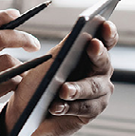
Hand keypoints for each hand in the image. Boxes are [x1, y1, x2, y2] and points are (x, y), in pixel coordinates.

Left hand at [3, 20, 117, 135]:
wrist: (27, 111)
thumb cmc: (39, 82)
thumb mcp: (49, 61)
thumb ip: (65, 48)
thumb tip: (78, 31)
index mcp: (91, 53)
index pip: (105, 39)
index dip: (107, 32)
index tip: (104, 23)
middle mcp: (100, 71)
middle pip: (103, 61)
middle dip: (97, 53)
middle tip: (91, 45)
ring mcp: (99, 93)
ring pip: (93, 88)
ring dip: (77, 88)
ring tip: (63, 90)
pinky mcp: (91, 112)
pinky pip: (84, 108)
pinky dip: (68, 107)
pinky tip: (55, 106)